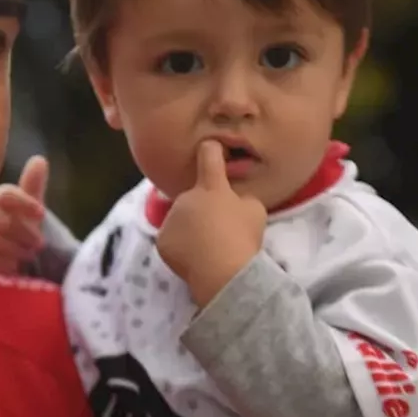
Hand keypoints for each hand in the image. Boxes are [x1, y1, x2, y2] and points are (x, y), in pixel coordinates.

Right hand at [0, 155, 48, 275]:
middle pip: (1, 220)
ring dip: (15, 249)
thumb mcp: (27, 212)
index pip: (5, 195)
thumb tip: (39, 159)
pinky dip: (2, 262)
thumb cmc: (16, 234)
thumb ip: (31, 188)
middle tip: (39, 243)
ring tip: (27, 256)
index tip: (41, 213)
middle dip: (24, 232)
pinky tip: (11, 265)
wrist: (2, 263)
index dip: (24, 203)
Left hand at [157, 140, 266, 307]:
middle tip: (219, 230)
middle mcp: (186, 197)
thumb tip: (234, 201)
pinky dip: (181, 247)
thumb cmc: (243, 237)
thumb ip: (242, 199)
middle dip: (203, 209)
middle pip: (194, 198)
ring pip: (181, 220)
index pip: (209, 157)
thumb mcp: (255, 211)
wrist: (222, 270)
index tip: (209, 146)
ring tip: (208, 248)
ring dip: (191, 228)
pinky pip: (173, 240)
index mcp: (210, 187)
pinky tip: (195, 258)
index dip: (211, 150)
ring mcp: (171, 218)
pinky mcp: (162, 240)